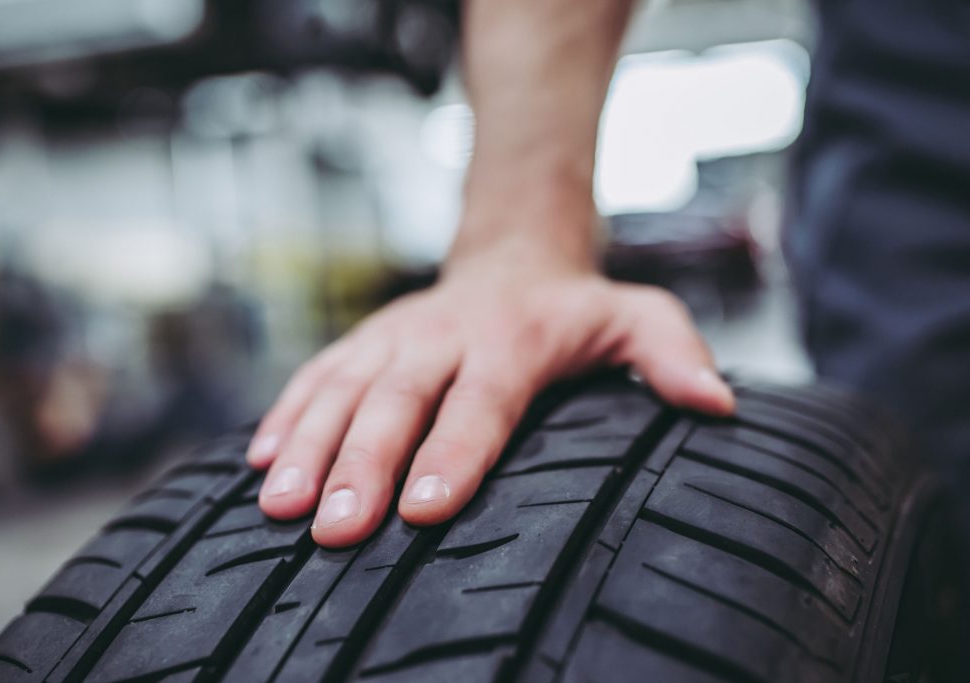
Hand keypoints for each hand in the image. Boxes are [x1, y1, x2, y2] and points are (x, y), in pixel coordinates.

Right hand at [246, 259, 733, 547]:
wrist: (512, 253)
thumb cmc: (574, 307)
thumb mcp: (636, 314)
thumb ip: (674, 351)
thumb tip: (717, 406)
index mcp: (511, 340)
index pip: (479, 404)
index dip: (451, 456)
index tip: (422, 511)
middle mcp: (442, 337)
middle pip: (396, 402)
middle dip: (361, 466)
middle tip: (333, 527)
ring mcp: (394, 337)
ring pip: (343, 391)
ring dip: (306, 446)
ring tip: (278, 505)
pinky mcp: (363, 341)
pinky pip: (316, 377)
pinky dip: (285, 417)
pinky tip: (258, 463)